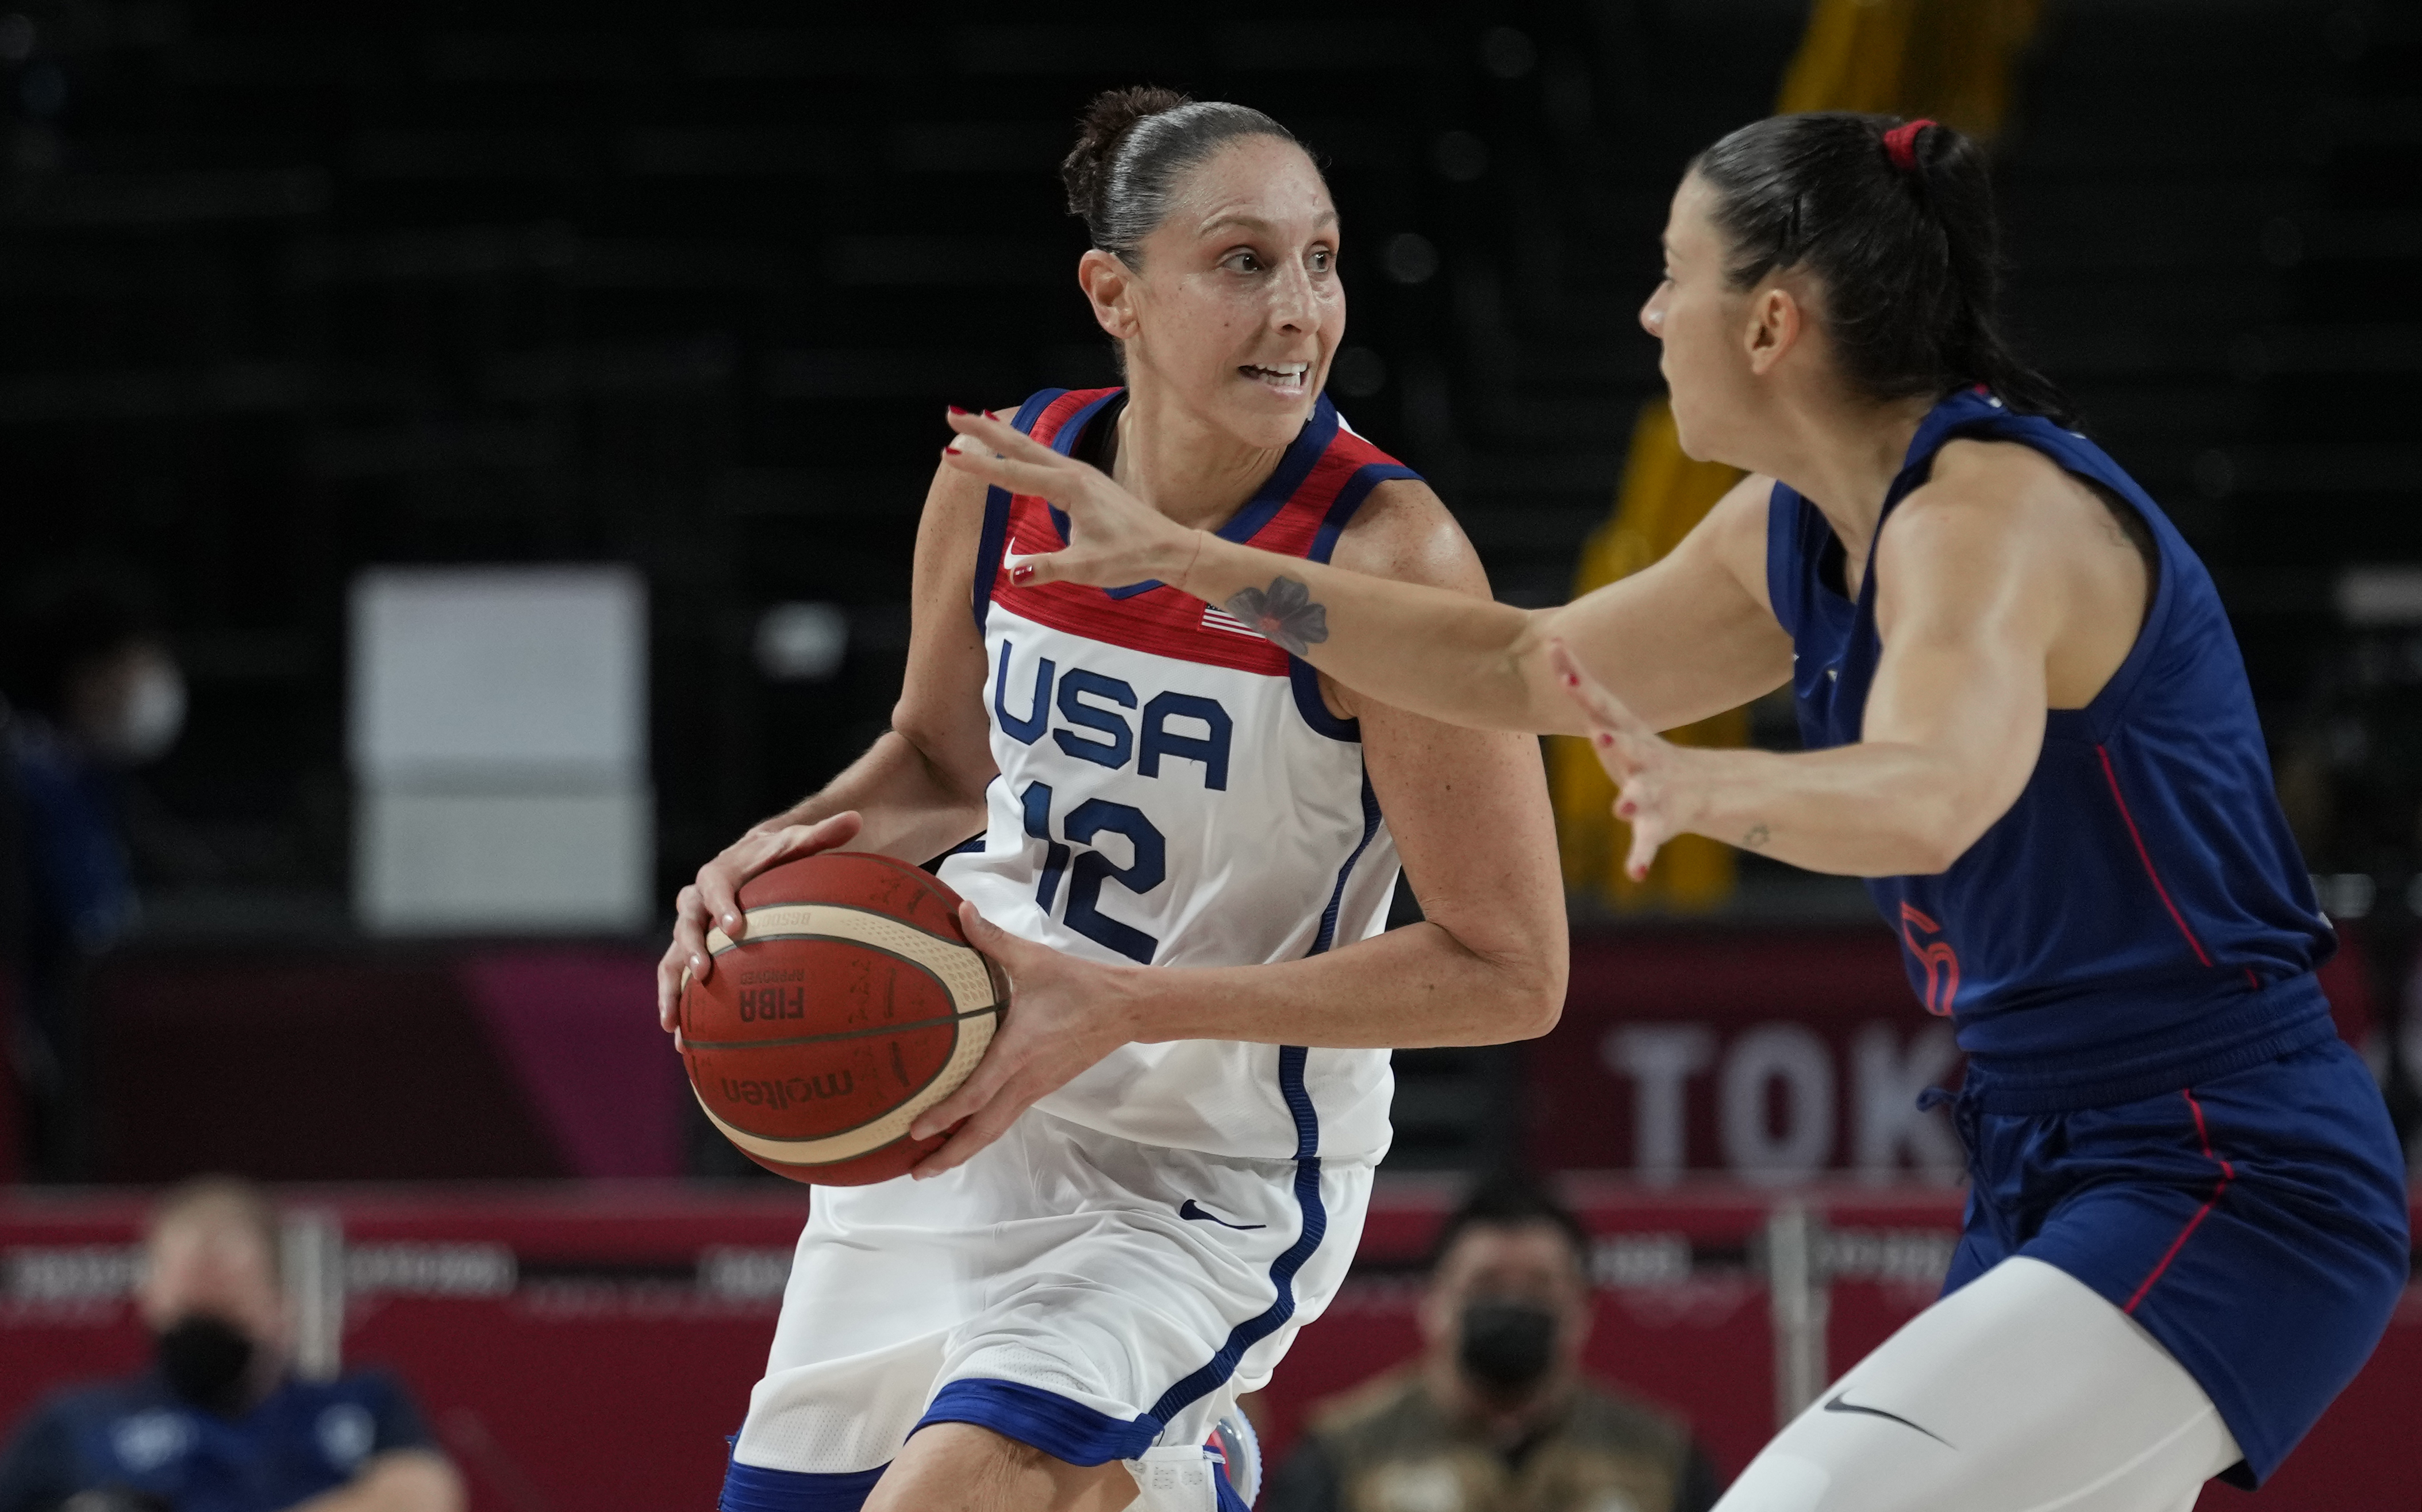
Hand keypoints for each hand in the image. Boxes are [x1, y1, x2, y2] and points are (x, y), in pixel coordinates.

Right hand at [655, 811, 863, 1029]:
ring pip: (671, 956)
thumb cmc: (777, 856)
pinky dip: (674, 1003)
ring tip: (674, 1021)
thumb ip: (822, 835)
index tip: (735, 927)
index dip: (722, 906)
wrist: (750, 862)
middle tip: (703, 971)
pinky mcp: (689, 950)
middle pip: (685, 922)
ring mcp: (690, 928)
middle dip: (691, 947)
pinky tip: (679, 1036)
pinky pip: (674, 977)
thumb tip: (856, 818)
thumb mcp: (798, 844)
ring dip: (671, 987)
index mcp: (720, 873)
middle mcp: (696, 900)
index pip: (716, 886)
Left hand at [905, 902, 1142, 1177]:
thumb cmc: (1079, 983)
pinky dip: (983, 1133)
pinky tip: (965, 1134)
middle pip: (985, 1130)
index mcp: (1019, 1051)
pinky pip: (1007, 1118)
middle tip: (916, 1172)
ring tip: (932, 1165)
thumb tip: (960, 909)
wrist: (1126, 1008)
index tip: (916, 1130)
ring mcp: (1036, 1088)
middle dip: (950, 1154)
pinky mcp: (1043, 1087)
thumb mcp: (1034, 958)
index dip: (946, 1115)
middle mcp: (1026, 1079)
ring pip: (996, 1129)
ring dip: (965, 1149)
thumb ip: (992, 938)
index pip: (977, 1093)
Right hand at [939, 408, 1202, 590]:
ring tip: (974, 419)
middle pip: (1020, 446)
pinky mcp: (1085, 481)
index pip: (1015, 475)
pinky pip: (1044, 457)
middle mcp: (1073, 473)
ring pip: (1032, 447)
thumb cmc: (1131, 557)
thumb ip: (1049, 568)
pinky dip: (1023, 447)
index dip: (981, 467)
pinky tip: (1016, 448)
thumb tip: (1012, 574)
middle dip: (984, 430)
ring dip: (1001, 434)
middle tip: (952, 412)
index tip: (950, 455)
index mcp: (1070, 488)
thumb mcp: (1088, 568)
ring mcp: (1080, 473)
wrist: (1169, 547)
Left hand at [1550, 641, 1701, 881]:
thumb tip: (1551, 638)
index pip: (1601, 703)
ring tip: (1622, 809)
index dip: (1582, 687)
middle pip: (1627, 747)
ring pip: (1643, 795)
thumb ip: (1582, 684)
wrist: (1697, 787)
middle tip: (1600, 736)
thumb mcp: (1612, 718)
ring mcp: (1653, 790)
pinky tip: (1636, 874)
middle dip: (1614, 741)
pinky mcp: (1659, 822)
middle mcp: (1642, 756)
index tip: (1563, 670)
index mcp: (1626, 731)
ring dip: (1632, 801)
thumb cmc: (1637, 749)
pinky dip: (1641, 857)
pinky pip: (1648, 842)